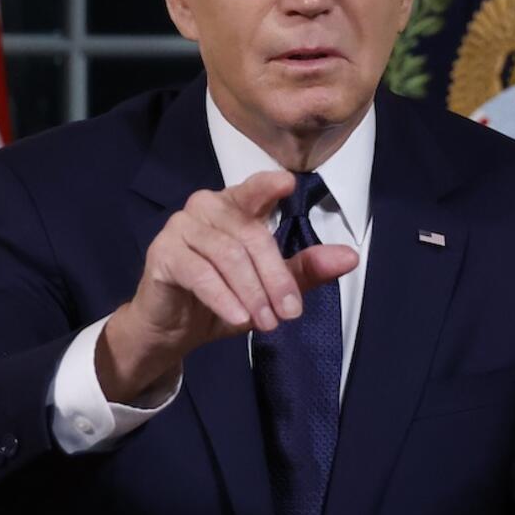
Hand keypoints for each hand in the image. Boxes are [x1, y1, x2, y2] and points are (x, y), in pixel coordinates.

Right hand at [97, 170, 358, 402]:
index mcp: (234, 205)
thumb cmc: (223, 299)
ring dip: (252, 292)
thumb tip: (351, 257)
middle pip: (250, 235)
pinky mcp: (163, 254)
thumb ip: (305, 270)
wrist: (171, 329)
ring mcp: (181, 227)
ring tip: (268, 323)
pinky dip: (223, 298)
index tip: (288, 184)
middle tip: (290, 313)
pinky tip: (240, 318)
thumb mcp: (269, 289)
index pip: (254, 189)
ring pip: (228, 255)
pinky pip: (199, 273)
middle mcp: (206, 207)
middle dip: (274, 277)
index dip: (268, 185)